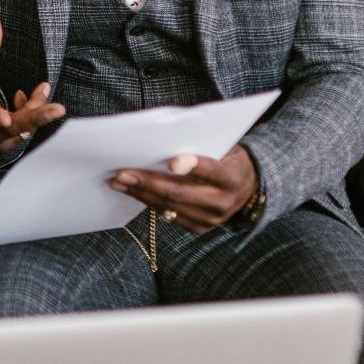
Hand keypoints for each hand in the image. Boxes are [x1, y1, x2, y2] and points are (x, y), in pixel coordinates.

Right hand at [0, 11, 65, 152]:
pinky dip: (33, 113)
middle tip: (58, 109)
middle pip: (14, 127)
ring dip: (36, 107)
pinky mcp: (9, 143)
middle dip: (36, 116)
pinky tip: (26, 99)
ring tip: (41, 89)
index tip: (5, 120)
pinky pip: (28, 129)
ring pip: (26, 126)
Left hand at [107, 145, 258, 234]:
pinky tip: (131, 191)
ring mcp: (210, 219)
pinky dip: (148, 202)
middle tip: (123, 173)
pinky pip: (168, 215)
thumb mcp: (225, 147)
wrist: (246, 190)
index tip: (171, 161)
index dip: (191, 165)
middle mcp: (222, 202)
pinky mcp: (198, 228)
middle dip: (148, 182)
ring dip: (140, 193)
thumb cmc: (228, 160)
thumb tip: (167, 135)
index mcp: (232, 177)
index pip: (211, 170)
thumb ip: (203, 144)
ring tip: (118, 182)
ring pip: (169, 206)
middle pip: (180, 193)